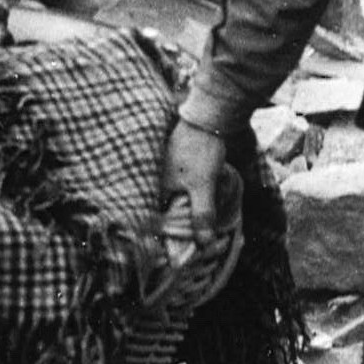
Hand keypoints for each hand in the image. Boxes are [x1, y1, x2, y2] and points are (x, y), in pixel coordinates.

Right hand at [163, 117, 229, 251]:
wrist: (208, 118)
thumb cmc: (200, 151)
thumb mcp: (203, 186)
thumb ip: (202, 214)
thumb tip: (203, 243)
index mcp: (155, 187)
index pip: (160, 221)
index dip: (174, 235)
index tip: (189, 245)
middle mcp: (155, 181)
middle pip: (168, 211)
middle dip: (184, 223)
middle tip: (200, 235)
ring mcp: (164, 172)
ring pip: (175, 199)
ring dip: (188, 209)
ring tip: (204, 218)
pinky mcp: (175, 166)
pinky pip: (180, 188)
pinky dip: (190, 195)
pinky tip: (203, 198)